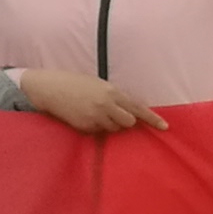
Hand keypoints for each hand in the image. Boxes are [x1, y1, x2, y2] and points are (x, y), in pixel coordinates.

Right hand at [15, 69, 166, 136]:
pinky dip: (94, 126)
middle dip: (124, 120)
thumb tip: (128, 109)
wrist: (48, 88)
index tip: (165, 127)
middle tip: (113, 114)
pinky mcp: (84, 126)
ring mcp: (95, 117)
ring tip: (93, 112)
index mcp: (111, 92)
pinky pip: (97, 131)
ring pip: (113, 128)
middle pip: (128, 122)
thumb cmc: (73, 82)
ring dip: (108, 123)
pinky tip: (83, 115)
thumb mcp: (97, 84)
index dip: (152, 119)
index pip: (137, 108)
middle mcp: (106, 105)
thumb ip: (113, 96)